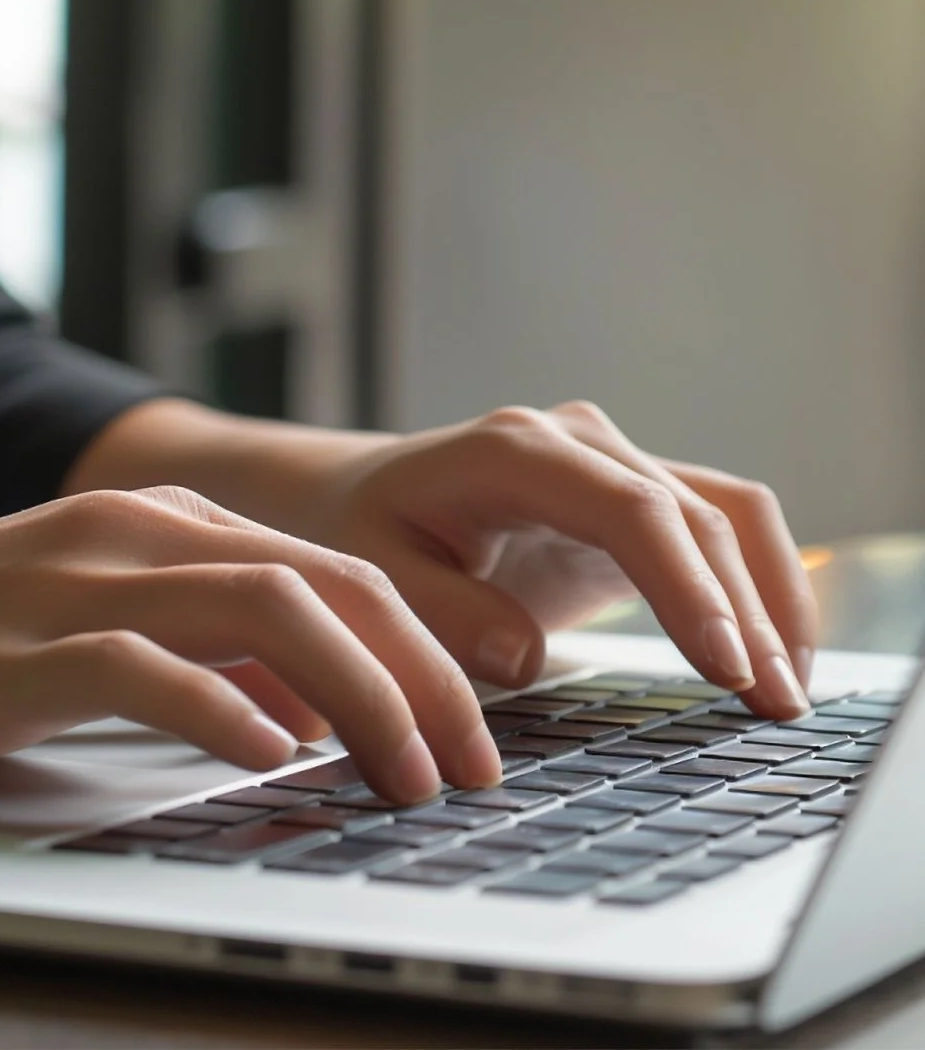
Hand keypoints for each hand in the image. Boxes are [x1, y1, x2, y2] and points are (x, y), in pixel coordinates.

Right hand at [0, 485, 502, 803]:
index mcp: (152, 524)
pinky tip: (268, 762)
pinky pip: (144, 668)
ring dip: (362, 700)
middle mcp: (127, 535)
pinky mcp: (11, 653)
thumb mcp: (85, 635)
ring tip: (407, 781)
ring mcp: (69, 585)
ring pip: (265, 611)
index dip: (429, 650)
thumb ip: (198, 654)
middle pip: (327, 582)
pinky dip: (225, 714)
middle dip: (428, 679)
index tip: (480, 736)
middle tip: (478, 772)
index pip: (334, 568)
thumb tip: (310, 712)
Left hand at [288, 402, 816, 715]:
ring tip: (792, 697)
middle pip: (691, 517)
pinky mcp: (637, 495)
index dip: (685, 585)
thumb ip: (443, 612)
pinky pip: (723, 526)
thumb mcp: (372, 574)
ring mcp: (614, 460)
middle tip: (778, 709)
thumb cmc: (362, 535)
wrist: (358, 496)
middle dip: (744, 613)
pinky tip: (781, 658)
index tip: (725, 665)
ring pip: (725, 516)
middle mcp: (575, 441)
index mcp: (512, 453)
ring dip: (770, 601)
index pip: (627, 510)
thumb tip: (525, 654)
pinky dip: (763, 584)